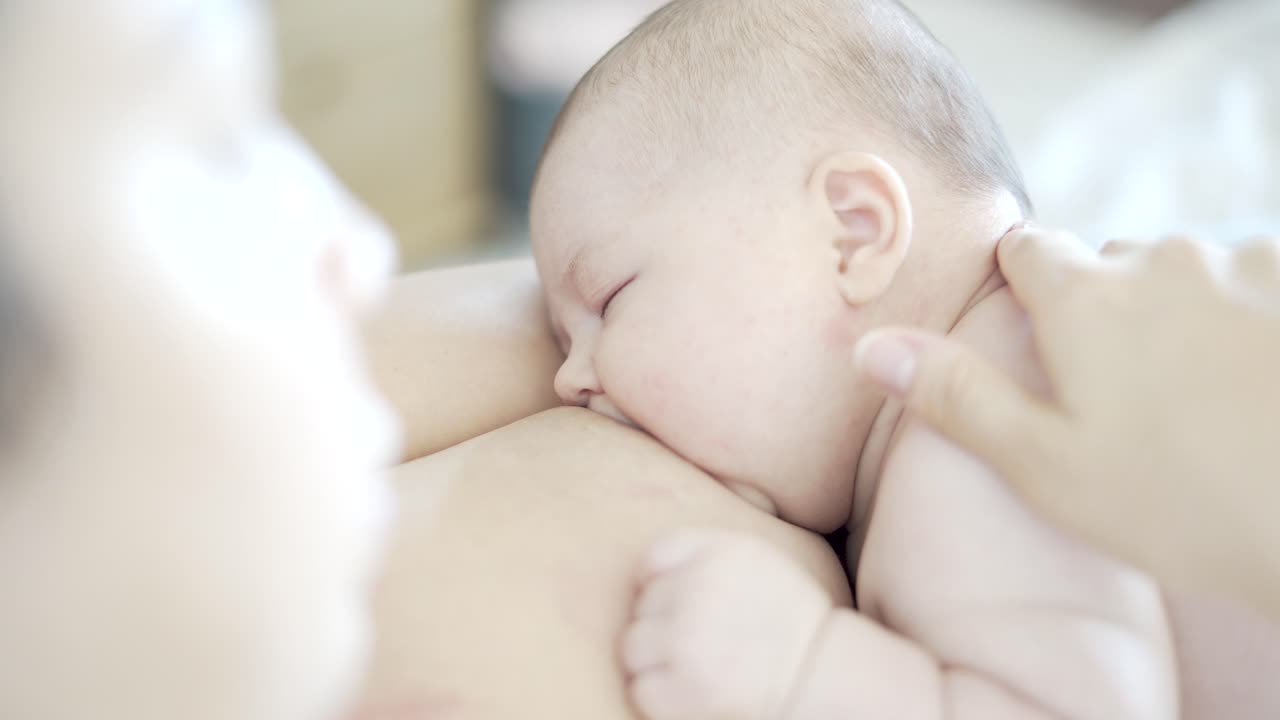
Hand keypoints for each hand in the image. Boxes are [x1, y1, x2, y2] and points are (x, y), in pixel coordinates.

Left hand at [623, 530, 832, 719]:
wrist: (818, 673)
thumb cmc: (788, 618)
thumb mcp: (757, 560)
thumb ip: (706, 552)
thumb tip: (646, 570)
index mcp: (717, 553)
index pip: (653, 558)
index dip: (658, 583)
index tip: (676, 603)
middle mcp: (698, 590)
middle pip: (643, 604)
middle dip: (663, 625)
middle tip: (699, 642)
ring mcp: (687, 640)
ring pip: (633, 647)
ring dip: (654, 661)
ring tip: (692, 667)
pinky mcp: (684, 687)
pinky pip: (642, 687)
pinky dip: (660, 696)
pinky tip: (691, 692)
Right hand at [854, 228, 1279, 619]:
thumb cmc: (1180, 505)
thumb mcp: (1044, 465)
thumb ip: (956, 395)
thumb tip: (872, 345)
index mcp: (1083, 298)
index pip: (1026, 248)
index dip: (1020, 287)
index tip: (1036, 338)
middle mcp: (1162, 259)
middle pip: (1108, 263)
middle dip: (1104, 308)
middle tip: (1119, 393)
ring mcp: (1246, 263)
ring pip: (1187, 273)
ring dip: (1180, 312)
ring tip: (1198, 397)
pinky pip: (1256, 282)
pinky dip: (1247, 317)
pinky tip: (1255, 383)